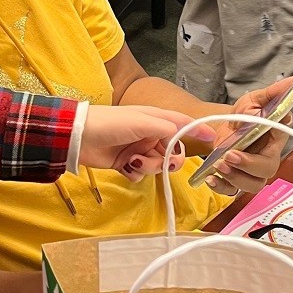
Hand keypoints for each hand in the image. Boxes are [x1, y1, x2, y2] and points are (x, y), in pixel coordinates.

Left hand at [81, 104, 214, 180]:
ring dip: (150, 166)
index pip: (181, 123)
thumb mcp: (141, 121)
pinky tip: (125, 166)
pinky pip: (141, 173)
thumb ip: (165, 128)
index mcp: (155, 119)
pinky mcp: (126, 163)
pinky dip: (136, 172)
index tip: (212, 139)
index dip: (197, 130)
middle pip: (172, 150)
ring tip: (135, 162)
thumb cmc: (111, 123)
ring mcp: (138, 149)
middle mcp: (149, 134)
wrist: (79, 137)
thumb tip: (182, 134)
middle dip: (170, 159)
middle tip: (166, 163)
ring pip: (157, 164)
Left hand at [203, 77, 292, 195]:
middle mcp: (266, 158)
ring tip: (220, 164)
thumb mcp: (254, 100)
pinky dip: (221, 187)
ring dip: (235, 177)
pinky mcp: (236, 181)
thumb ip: (272, 93)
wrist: (223, 128)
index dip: (276, 137)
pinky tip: (211, 178)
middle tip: (230, 155)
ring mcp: (252, 172)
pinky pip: (231, 192)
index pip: (281, 138)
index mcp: (275, 138)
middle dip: (249, 165)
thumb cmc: (244, 115)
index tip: (266, 129)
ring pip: (252, 184)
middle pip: (266, 169)